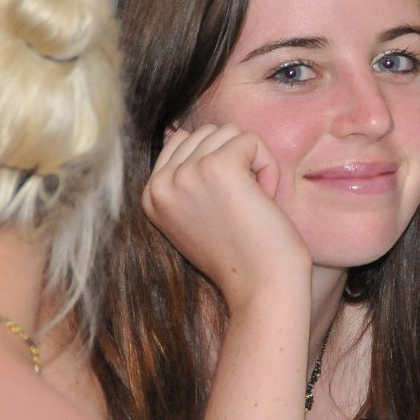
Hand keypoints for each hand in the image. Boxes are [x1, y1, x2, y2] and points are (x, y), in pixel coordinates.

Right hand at [143, 124, 309, 306]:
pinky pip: (252, 140)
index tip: (225, 209)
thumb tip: (178, 130)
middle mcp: (161, 184)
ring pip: (229, 132)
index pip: (181, 142)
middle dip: (235, 162)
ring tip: (252, 205)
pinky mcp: (218, 167)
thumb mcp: (194, 215)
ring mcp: (186, 174)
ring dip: (253, 165)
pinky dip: (268, 168)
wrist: (261, 289)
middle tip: (242, 208)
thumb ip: (183, 178)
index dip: (216, 167)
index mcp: (150, 196)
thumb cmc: (240, 256)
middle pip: (206, 133)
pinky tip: (264, 200)